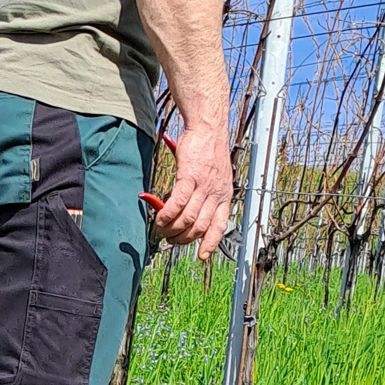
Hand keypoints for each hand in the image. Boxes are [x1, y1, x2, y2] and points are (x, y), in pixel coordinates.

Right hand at [153, 121, 231, 259]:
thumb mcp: (215, 174)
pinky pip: (177, 202)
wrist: (208, 128)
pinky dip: (167, 213)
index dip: (210, 244)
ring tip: (161, 228)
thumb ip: (205, 192)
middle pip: (199, 227)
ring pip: (187, 218)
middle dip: (182, 238)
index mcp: (224, 195)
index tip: (201, 256)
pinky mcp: (189, 176)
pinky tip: (159, 216)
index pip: (219, 226)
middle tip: (169, 238)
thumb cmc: (209, 148)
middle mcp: (216, 193)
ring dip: (171, 228)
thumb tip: (187, 206)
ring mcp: (203, 185)